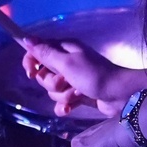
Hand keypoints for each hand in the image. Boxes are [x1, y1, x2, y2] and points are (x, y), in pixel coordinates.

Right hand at [22, 38, 140, 117]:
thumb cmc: (94, 75)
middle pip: (43, 74)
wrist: (120, 95)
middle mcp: (66, 62)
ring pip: (52, 90)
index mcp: (64, 49)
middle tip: (66, 81)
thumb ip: (46, 53)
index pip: (38, 51)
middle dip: (52, 83)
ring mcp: (72, 79)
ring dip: (62, 94)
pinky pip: (61, 102)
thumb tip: (26, 39)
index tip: (31, 73)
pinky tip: (71, 108)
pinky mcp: (77, 95)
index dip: (31, 62)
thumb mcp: (67, 63)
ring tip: (77, 93)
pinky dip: (65, 106)